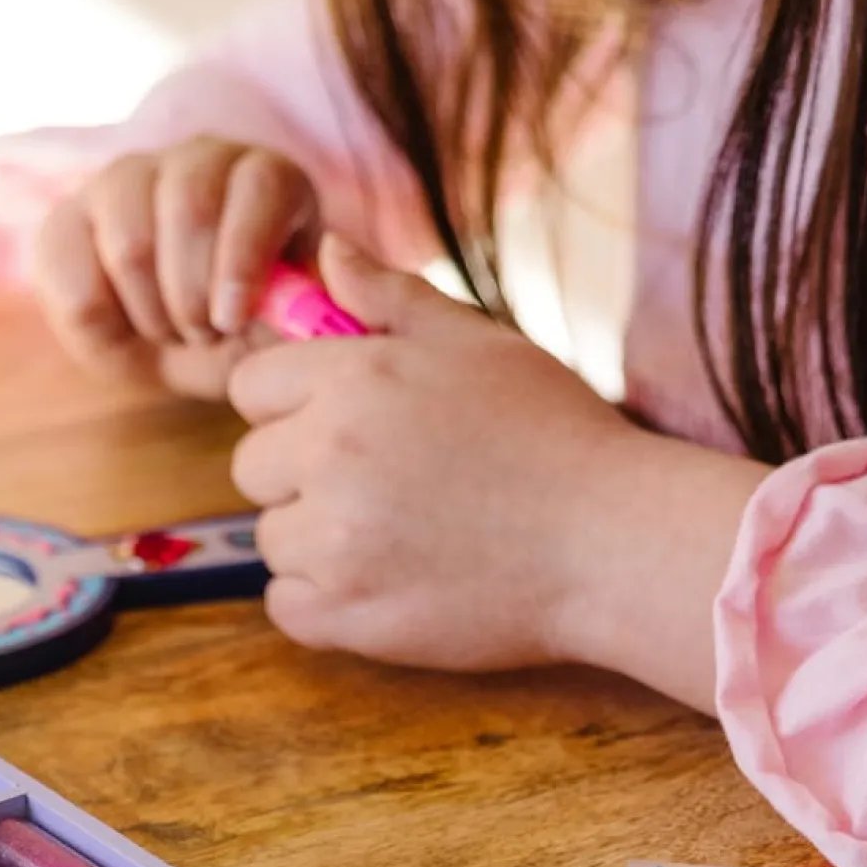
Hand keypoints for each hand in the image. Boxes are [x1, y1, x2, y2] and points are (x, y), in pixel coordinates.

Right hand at [30, 137, 318, 398]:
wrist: (171, 348)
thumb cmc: (240, 332)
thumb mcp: (282, 333)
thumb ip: (295, 318)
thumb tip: (299, 307)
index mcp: (268, 178)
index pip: (260, 185)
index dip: (245, 254)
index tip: (234, 318)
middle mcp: (198, 159)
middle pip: (191, 206)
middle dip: (196, 295)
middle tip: (205, 335)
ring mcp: (127, 178)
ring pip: (130, 240)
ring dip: (152, 311)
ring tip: (172, 332)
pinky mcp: (67, 216)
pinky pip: (69, 266)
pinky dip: (99, 319)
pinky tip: (124, 328)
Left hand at [226, 235, 646, 670]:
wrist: (615, 543)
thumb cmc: (556, 434)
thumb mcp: (479, 343)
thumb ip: (391, 297)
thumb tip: (327, 252)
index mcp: (355, 379)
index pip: (252, 387)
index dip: (295, 404)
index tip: (350, 426)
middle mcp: (331, 455)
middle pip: (252, 465)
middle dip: (302, 473)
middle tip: (385, 484)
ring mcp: (335, 541)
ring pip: (273, 538)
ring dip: (318, 539)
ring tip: (402, 535)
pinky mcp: (348, 614)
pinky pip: (287, 606)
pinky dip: (326, 602)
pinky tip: (391, 581)